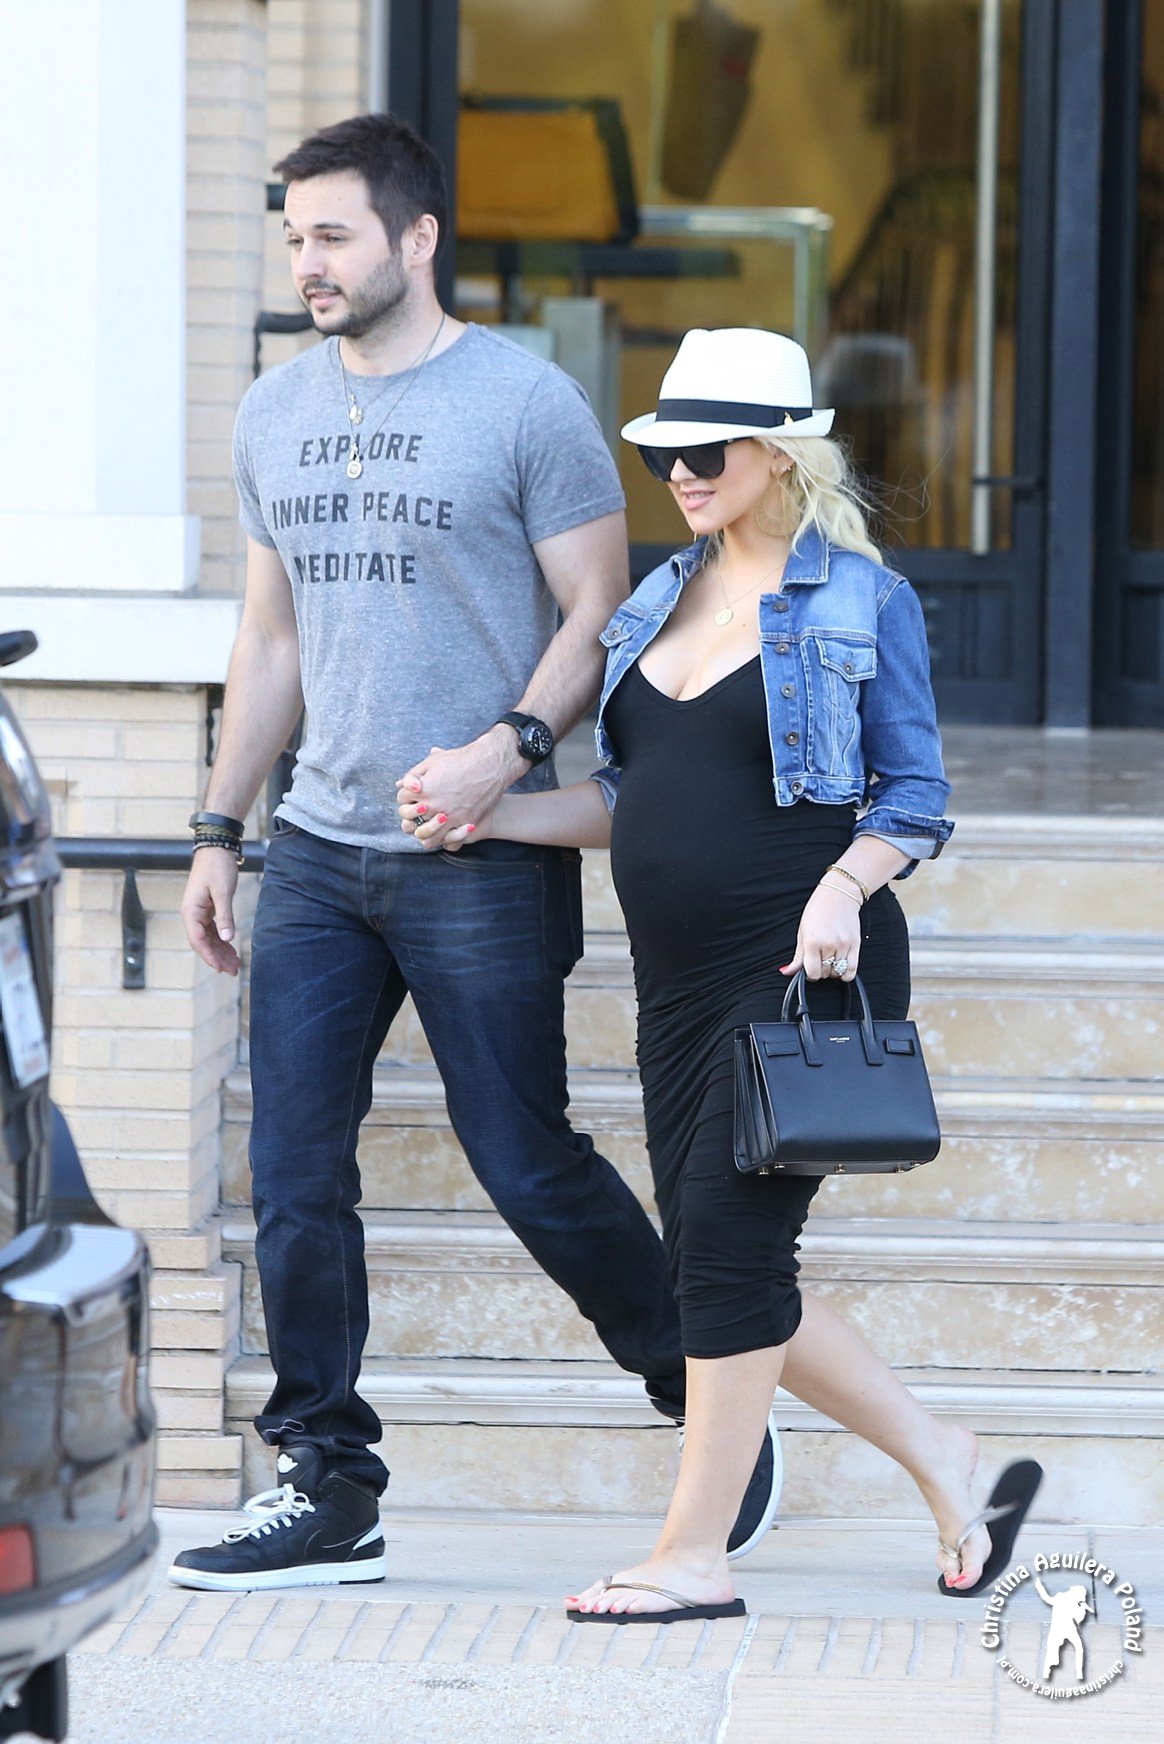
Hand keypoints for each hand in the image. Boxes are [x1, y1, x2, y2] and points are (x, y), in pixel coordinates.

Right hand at [181, 848, 240, 974]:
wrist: (216, 848)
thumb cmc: (217, 868)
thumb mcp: (223, 892)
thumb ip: (225, 915)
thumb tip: (227, 938)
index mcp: (191, 911)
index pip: (197, 940)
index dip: (209, 956)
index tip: (220, 968)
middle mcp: (192, 914)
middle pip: (203, 943)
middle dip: (217, 958)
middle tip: (233, 971)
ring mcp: (199, 912)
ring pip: (208, 938)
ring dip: (220, 951)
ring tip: (234, 965)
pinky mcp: (207, 909)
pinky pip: (213, 930)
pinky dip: (222, 940)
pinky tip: (231, 949)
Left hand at [395, 728, 521, 847]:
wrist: (489, 766)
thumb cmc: (461, 760)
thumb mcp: (433, 761)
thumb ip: (414, 774)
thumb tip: (401, 784)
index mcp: (421, 791)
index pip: (402, 799)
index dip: (406, 796)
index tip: (415, 793)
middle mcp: (432, 807)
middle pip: (409, 822)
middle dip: (412, 816)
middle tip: (421, 810)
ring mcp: (448, 819)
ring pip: (426, 837)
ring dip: (425, 833)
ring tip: (430, 826)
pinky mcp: (463, 825)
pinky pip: (448, 842)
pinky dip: (445, 839)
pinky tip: (446, 831)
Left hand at [782, 885, 861, 981]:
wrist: (838, 895)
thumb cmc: (817, 911)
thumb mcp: (802, 932)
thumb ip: (797, 956)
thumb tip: (787, 972)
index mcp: (812, 941)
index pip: (812, 972)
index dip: (810, 974)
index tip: (811, 969)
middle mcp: (828, 944)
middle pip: (825, 973)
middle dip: (821, 971)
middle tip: (820, 960)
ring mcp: (843, 944)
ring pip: (838, 972)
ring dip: (833, 971)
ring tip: (830, 960)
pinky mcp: (855, 944)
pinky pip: (852, 969)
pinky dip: (846, 974)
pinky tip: (841, 967)